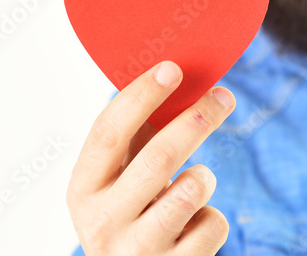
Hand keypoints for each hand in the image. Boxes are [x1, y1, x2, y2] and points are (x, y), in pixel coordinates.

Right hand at [66, 61, 235, 254]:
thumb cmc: (130, 212)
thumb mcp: (119, 179)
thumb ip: (136, 136)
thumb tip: (170, 78)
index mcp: (83, 188)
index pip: (108, 131)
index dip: (141, 96)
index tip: (172, 69)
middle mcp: (102, 221)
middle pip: (158, 157)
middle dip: (196, 119)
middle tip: (223, 96)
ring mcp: (137, 251)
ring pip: (192, 190)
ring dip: (204, 177)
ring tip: (194, 183)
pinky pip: (213, 224)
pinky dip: (212, 216)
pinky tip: (193, 226)